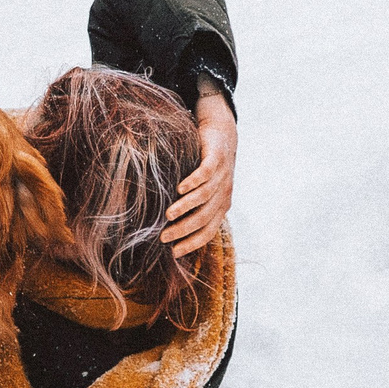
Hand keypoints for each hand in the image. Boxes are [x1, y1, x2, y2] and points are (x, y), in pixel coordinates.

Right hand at [163, 79, 235, 256]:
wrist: (221, 134)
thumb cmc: (206, 167)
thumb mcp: (204, 189)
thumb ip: (194, 207)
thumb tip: (170, 228)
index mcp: (221, 206)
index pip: (208, 230)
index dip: (193, 243)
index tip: (175, 252)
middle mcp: (224, 194)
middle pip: (204, 217)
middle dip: (184, 230)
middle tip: (164, 237)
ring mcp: (222, 176)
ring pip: (204, 197)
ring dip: (186, 208)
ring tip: (169, 215)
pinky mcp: (217, 158)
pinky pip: (205, 173)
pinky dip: (193, 182)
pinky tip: (180, 188)